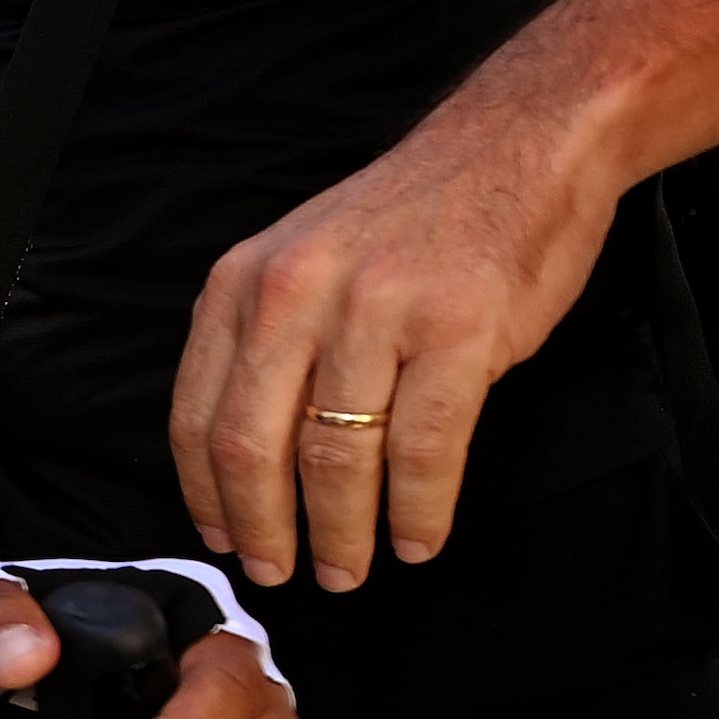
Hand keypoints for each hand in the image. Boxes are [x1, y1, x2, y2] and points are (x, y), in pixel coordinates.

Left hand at [169, 108, 625, 591]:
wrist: (520, 142)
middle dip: (264, 532)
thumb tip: (241, 458)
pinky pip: (424, 452)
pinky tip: (418, 539)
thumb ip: (266, 340)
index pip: (198, 415)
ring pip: (337, 459)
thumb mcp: (303, 258)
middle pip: (253, 450)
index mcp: (245, 283)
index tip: (222, 539)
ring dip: (342, 535)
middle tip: (281, 576)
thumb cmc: (415, 216)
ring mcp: (379, 312)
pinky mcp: (459, 332)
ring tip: (349, 571)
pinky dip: (419, 512)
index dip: (207, 496)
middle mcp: (297, 295)